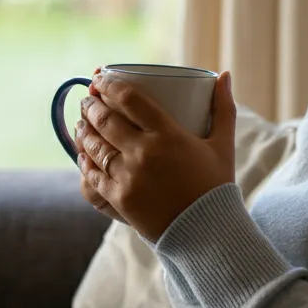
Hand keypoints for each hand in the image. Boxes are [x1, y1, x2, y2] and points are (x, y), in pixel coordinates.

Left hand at [75, 70, 235, 241]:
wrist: (208, 233)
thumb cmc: (216, 186)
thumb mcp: (223, 145)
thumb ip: (224, 108)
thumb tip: (225, 74)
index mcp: (168, 135)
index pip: (130, 100)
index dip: (110, 85)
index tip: (100, 78)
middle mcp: (144, 153)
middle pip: (106, 120)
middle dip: (92, 105)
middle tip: (88, 99)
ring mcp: (129, 177)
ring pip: (95, 146)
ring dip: (84, 130)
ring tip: (81, 122)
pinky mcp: (120, 199)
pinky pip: (92, 175)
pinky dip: (84, 161)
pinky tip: (82, 153)